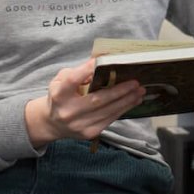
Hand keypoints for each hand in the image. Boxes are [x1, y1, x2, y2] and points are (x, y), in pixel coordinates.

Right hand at [25, 58, 144, 147]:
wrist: (53, 123)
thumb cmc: (61, 96)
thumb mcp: (62, 80)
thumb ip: (79, 72)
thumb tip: (102, 62)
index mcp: (58, 94)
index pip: (72, 80)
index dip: (86, 70)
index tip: (102, 60)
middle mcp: (68, 111)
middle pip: (97, 100)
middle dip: (119, 91)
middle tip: (135, 82)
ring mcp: (79, 124)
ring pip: (107, 111)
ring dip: (126, 101)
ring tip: (140, 91)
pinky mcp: (89, 133)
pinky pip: (109, 119)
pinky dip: (123, 109)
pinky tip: (133, 101)